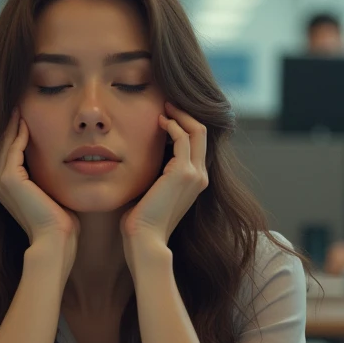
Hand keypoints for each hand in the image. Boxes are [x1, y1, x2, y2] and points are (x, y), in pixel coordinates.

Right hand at [0, 108, 79, 255]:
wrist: (56, 239)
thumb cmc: (60, 221)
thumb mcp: (51, 190)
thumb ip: (47, 174)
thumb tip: (61, 158)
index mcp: (3, 185)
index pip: (8, 148)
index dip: (16, 129)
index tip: (27, 110)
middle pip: (2, 142)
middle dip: (11, 121)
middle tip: (19, 98)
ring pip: (5, 141)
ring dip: (13, 121)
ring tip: (21, 102)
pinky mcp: (8, 178)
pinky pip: (13, 147)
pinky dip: (19, 132)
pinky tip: (27, 118)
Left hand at [120, 101, 207, 259]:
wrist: (144, 239)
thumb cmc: (141, 220)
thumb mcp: (152, 190)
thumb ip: (155, 174)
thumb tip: (141, 156)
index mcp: (196, 181)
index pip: (197, 143)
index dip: (184, 125)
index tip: (166, 114)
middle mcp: (201, 176)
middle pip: (202, 132)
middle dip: (185, 114)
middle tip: (167, 103)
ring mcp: (195, 174)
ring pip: (196, 131)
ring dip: (179, 115)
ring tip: (163, 107)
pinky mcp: (184, 172)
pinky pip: (183, 138)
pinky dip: (173, 126)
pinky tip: (159, 121)